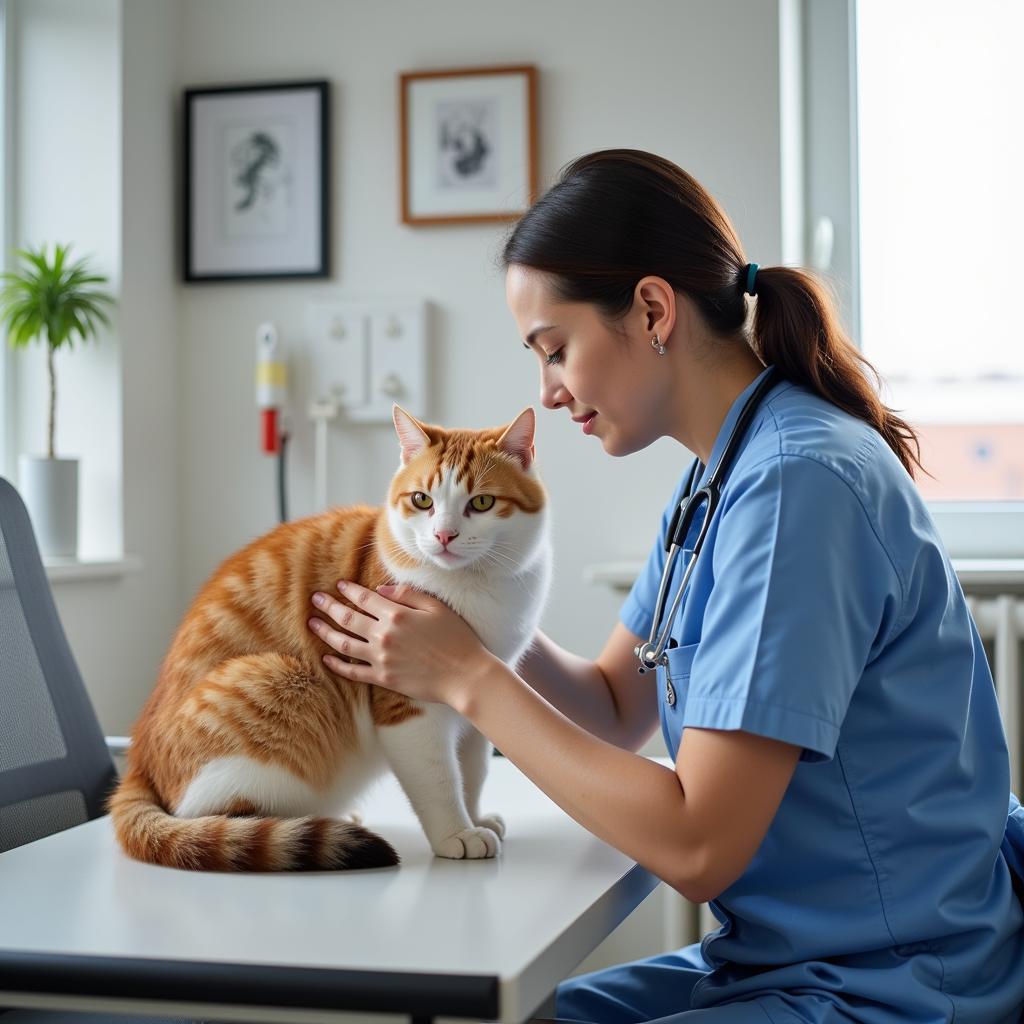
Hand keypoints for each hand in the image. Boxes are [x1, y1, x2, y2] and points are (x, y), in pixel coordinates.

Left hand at [307, 580, 494, 707]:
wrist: (465, 675)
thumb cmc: (456, 638)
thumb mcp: (436, 606)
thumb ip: (407, 594)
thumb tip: (380, 589)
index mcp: (397, 614)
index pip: (364, 598)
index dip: (348, 590)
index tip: (337, 585)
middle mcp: (384, 635)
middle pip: (347, 618)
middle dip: (328, 607)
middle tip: (315, 599)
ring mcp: (381, 658)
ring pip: (344, 643)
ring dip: (325, 632)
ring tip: (313, 624)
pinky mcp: (383, 678)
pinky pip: (353, 672)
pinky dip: (337, 665)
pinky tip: (326, 658)